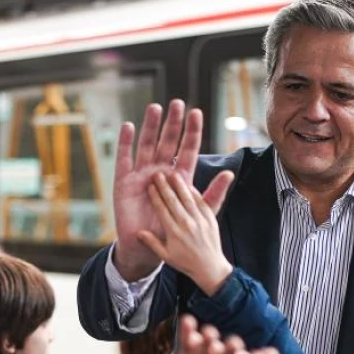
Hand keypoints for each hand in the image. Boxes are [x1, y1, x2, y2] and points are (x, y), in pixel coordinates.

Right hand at [113, 100, 203, 279]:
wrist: (147, 249)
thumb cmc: (172, 233)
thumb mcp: (197, 214)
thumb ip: (212, 194)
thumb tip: (229, 173)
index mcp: (178, 178)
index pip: (187, 150)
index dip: (191, 132)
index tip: (196, 113)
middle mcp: (160, 172)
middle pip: (167, 143)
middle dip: (172, 124)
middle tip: (177, 104)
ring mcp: (141, 175)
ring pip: (147, 145)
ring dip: (150, 127)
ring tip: (155, 108)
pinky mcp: (124, 182)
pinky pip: (124, 160)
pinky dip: (125, 144)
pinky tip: (128, 127)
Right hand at [138, 170, 233, 295]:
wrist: (210, 267)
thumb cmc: (185, 262)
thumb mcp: (166, 256)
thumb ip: (152, 243)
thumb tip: (138, 233)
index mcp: (174, 232)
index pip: (162, 209)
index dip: (155, 196)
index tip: (150, 186)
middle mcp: (186, 224)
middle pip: (173, 200)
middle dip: (164, 186)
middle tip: (158, 174)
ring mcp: (199, 220)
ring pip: (187, 198)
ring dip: (179, 185)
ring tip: (172, 174)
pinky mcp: (210, 219)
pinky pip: (201, 201)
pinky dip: (194, 192)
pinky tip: (188, 185)